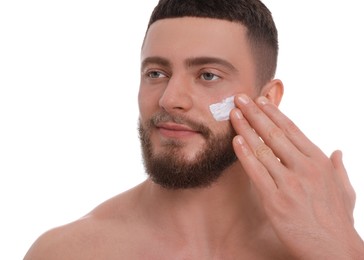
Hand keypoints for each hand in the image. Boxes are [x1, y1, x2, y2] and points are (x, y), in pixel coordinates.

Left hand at [230, 94, 363, 258]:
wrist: (335, 251)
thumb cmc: (338, 220)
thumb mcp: (345, 190)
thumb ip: (340, 169)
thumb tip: (338, 152)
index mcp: (320, 162)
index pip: (292, 130)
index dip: (274, 113)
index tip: (260, 101)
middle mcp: (305, 168)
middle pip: (274, 134)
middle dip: (255, 113)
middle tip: (240, 98)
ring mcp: (290, 183)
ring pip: (263, 149)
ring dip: (245, 129)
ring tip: (233, 114)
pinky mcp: (276, 200)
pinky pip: (257, 172)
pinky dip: (244, 154)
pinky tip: (236, 141)